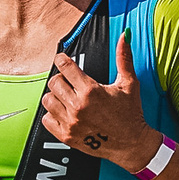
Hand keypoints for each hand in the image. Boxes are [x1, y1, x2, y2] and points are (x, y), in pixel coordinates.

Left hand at [40, 32, 157, 169]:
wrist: (131, 144)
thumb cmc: (131, 114)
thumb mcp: (129, 84)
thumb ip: (124, 58)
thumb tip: (125, 35)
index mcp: (91, 91)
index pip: (65, 67)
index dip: (62, 60)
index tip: (62, 60)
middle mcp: (78, 106)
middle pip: (54, 82)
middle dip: (61, 79)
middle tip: (70, 82)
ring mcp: (71, 122)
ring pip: (47, 100)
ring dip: (55, 96)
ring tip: (67, 98)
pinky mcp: (67, 136)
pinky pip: (46, 119)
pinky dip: (52, 114)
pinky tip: (64, 112)